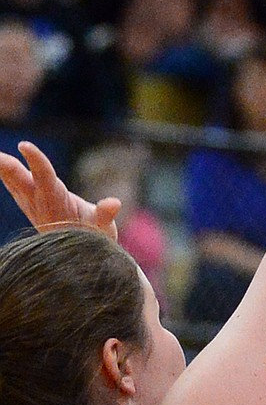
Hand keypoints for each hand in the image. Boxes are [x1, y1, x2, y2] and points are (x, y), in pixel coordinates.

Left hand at [0, 141, 120, 238]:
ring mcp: (31, 204)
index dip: (36, 161)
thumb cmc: (93, 241)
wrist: (76, 259)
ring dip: (2, 168)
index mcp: (56, 203)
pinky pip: (14, 186)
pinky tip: (0, 165)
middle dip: (6, 165)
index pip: (45, 177)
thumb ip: (105, 215)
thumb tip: (114, 203)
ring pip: (12, 182)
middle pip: (18, 180)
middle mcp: (39, 202)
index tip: (24, 145)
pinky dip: (6, 174)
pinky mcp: (30, 205)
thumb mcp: (103, 230)